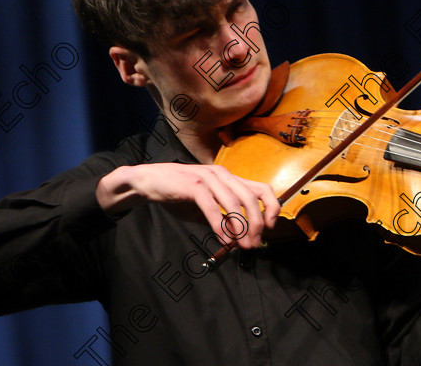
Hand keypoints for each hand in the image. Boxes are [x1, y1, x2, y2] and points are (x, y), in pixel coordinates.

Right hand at [96, 163, 280, 248]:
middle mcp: (222, 175)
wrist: (149, 181)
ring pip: (233, 203)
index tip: (269, 227)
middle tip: (254, 244)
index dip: (271, 207)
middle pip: (251, 198)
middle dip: (256, 224)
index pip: (261, 188)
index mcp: (229, 178)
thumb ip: (222, 219)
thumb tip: (238, 238)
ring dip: (240, 227)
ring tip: (241, 245)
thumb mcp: (205, 207)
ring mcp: (208, 178)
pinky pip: (212, 207)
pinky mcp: (193, 185)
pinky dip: (220, 225)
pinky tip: (224, 240)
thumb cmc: (178, 193)